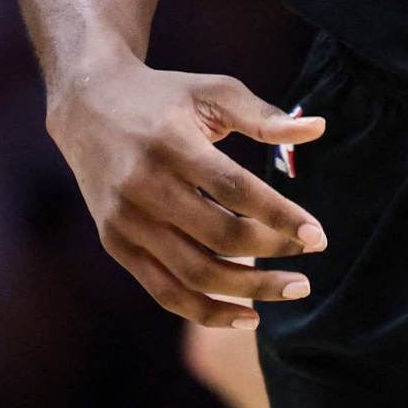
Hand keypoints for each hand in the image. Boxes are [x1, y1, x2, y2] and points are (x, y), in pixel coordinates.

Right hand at [46, 59, 328, 326]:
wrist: (88, 107)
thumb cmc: (164, 97)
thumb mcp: (213, 92)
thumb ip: (264, 116)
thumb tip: (318, 129)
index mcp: (172, 145)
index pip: (236, 190)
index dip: (280, 216)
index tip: (318, 236)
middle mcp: (143, 187)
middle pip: (218, 237)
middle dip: (272, 255)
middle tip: (311, 261)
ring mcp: (125, 221)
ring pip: (193, 274)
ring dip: (248, 290)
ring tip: (292, 289)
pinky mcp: (115, 244)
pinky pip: (163, 291)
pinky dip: (206, 310)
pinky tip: (246, 314)